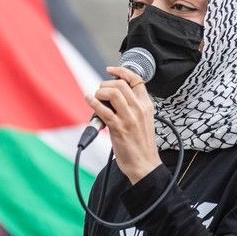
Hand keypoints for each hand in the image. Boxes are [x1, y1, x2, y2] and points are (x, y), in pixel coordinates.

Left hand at [88, 65, 160, 183]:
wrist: (145, 165)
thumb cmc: (142, 144)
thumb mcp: (144, 120)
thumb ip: (133, 107)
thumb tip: (113, 95)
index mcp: (147, 105)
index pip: (137, 79)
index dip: (122, 71)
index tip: (110, 70)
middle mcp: (139, 109)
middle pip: (121, 84)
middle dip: (106, 84)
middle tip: (100, 91)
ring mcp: (129, 118)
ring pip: (112, 93)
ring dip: (99, 92)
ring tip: (96, 98)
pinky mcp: (119, 128)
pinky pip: (103, 110)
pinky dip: (93, 102)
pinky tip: (89, 101)